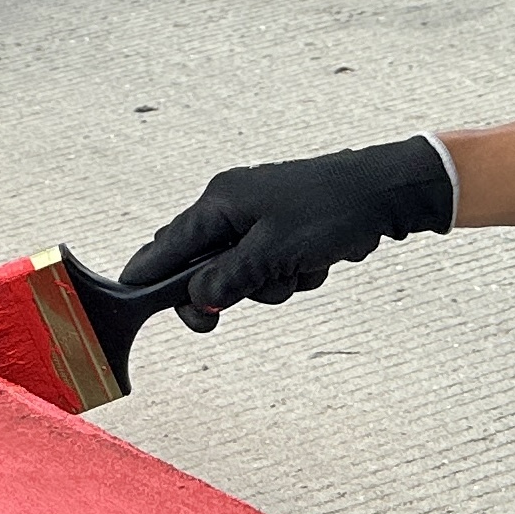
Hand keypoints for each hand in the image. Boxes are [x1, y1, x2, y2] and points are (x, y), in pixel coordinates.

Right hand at [120, 137, 454, 320]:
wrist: (382, 194)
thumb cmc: (330, 211)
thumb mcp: (275, 252)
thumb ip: (230, 278)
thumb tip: (197, 301)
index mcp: (220, 202)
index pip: (168, 245)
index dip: (149, 278)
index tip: (132, 304)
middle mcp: (232, 206)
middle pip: (200, 264)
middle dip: (220, 291)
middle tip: (216, 319)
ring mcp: (258, 218)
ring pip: (239, 272)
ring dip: (265, 286)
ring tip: (296, 271)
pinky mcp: (281, 230)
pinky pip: (268, 268)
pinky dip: (287, 275)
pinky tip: (312, 263)